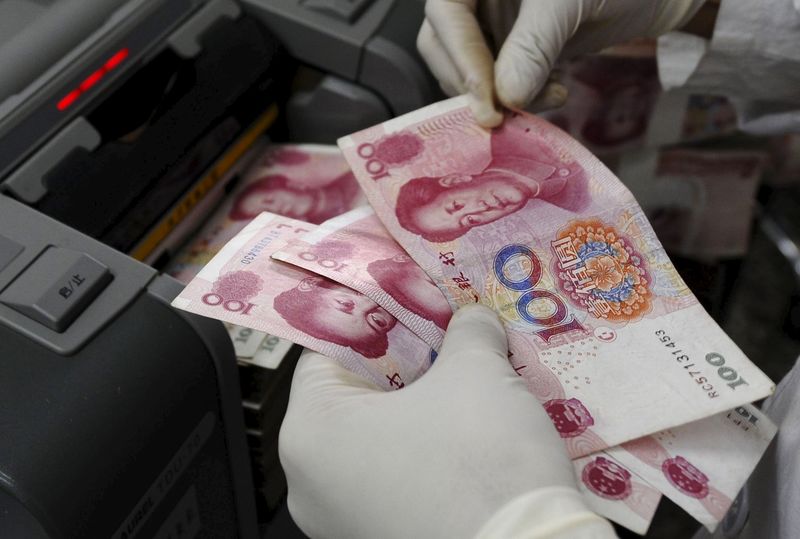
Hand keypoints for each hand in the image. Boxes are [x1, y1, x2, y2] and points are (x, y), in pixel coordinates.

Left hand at [279, 304, 598, 538]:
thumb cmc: (482, 466)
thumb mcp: (476, 373)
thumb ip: (466, 331)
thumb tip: (471, 319)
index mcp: (310, 431)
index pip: (330, 347)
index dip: (378, 316)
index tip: (412, 301)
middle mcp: (311, 482)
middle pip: (356, 394)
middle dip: (408, 362)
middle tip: (450, 337)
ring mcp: (344, 520)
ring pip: (381, 438)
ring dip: (423, 407)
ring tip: (470, 383)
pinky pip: (398, 477)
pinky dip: (429, 450)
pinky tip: (472, 434)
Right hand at [418, 0, 705, 126]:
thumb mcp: (573, 1)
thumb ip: (535, 44)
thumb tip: (505, 98)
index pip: (445, 12)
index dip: (460, 56)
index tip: (487, 101)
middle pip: (444, 42)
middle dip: (474, 82)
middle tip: (502, 115)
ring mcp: (496, 20)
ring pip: (468, 68)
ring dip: (499, 95)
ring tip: (546, 98)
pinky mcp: (516, 48)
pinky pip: (498, 81)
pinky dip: (520, 96)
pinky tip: (555, 94)